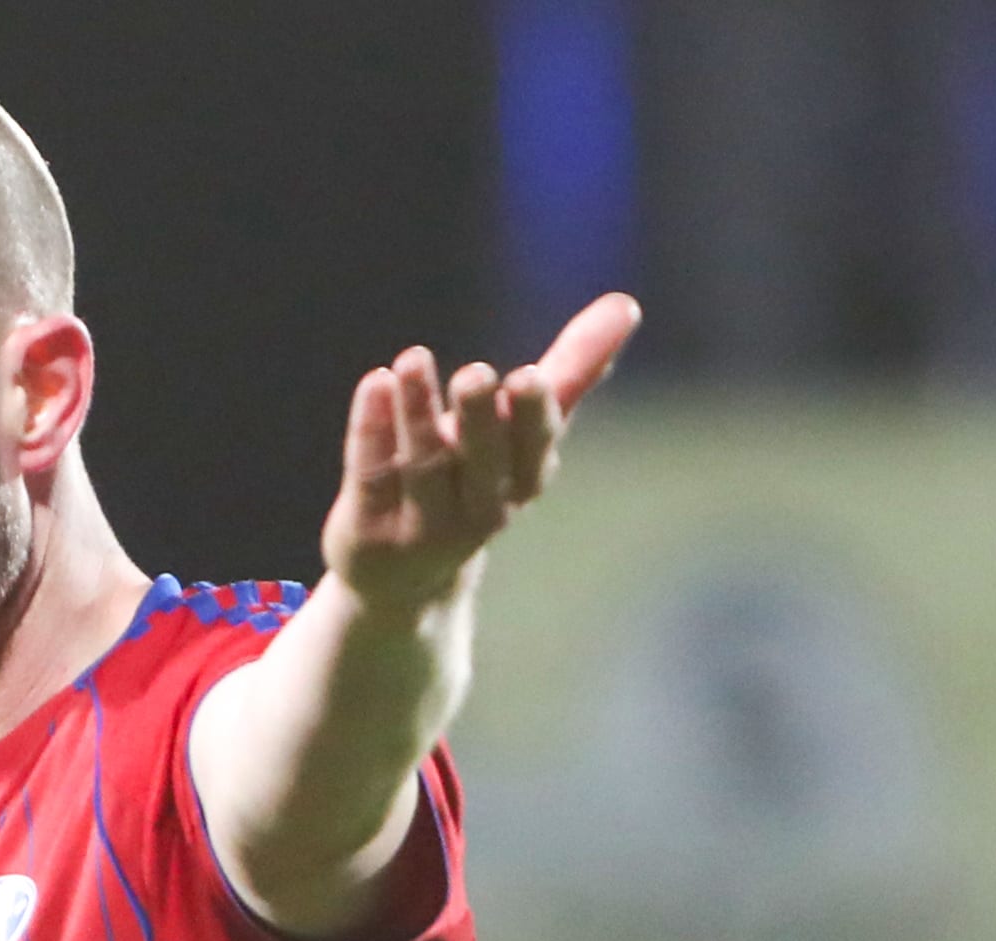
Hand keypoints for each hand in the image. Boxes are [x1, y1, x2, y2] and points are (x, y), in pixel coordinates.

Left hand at [319, 291, 641, 611]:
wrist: (404, 581)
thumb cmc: (475, 483)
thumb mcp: (523, 432)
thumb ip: (572, 370)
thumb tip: (627, 303)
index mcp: (522, 482)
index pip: (533, 449)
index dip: (533, 417)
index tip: (530, 376)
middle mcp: (478, 510)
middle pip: (481, 464)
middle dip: (480, 420)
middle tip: (477, 374)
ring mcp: (421, 527)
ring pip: (423, 468)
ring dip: (418, 413)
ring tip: (412, 359)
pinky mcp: (368, 532)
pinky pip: (371, 477)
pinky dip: (372, 430)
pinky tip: (376, 382)